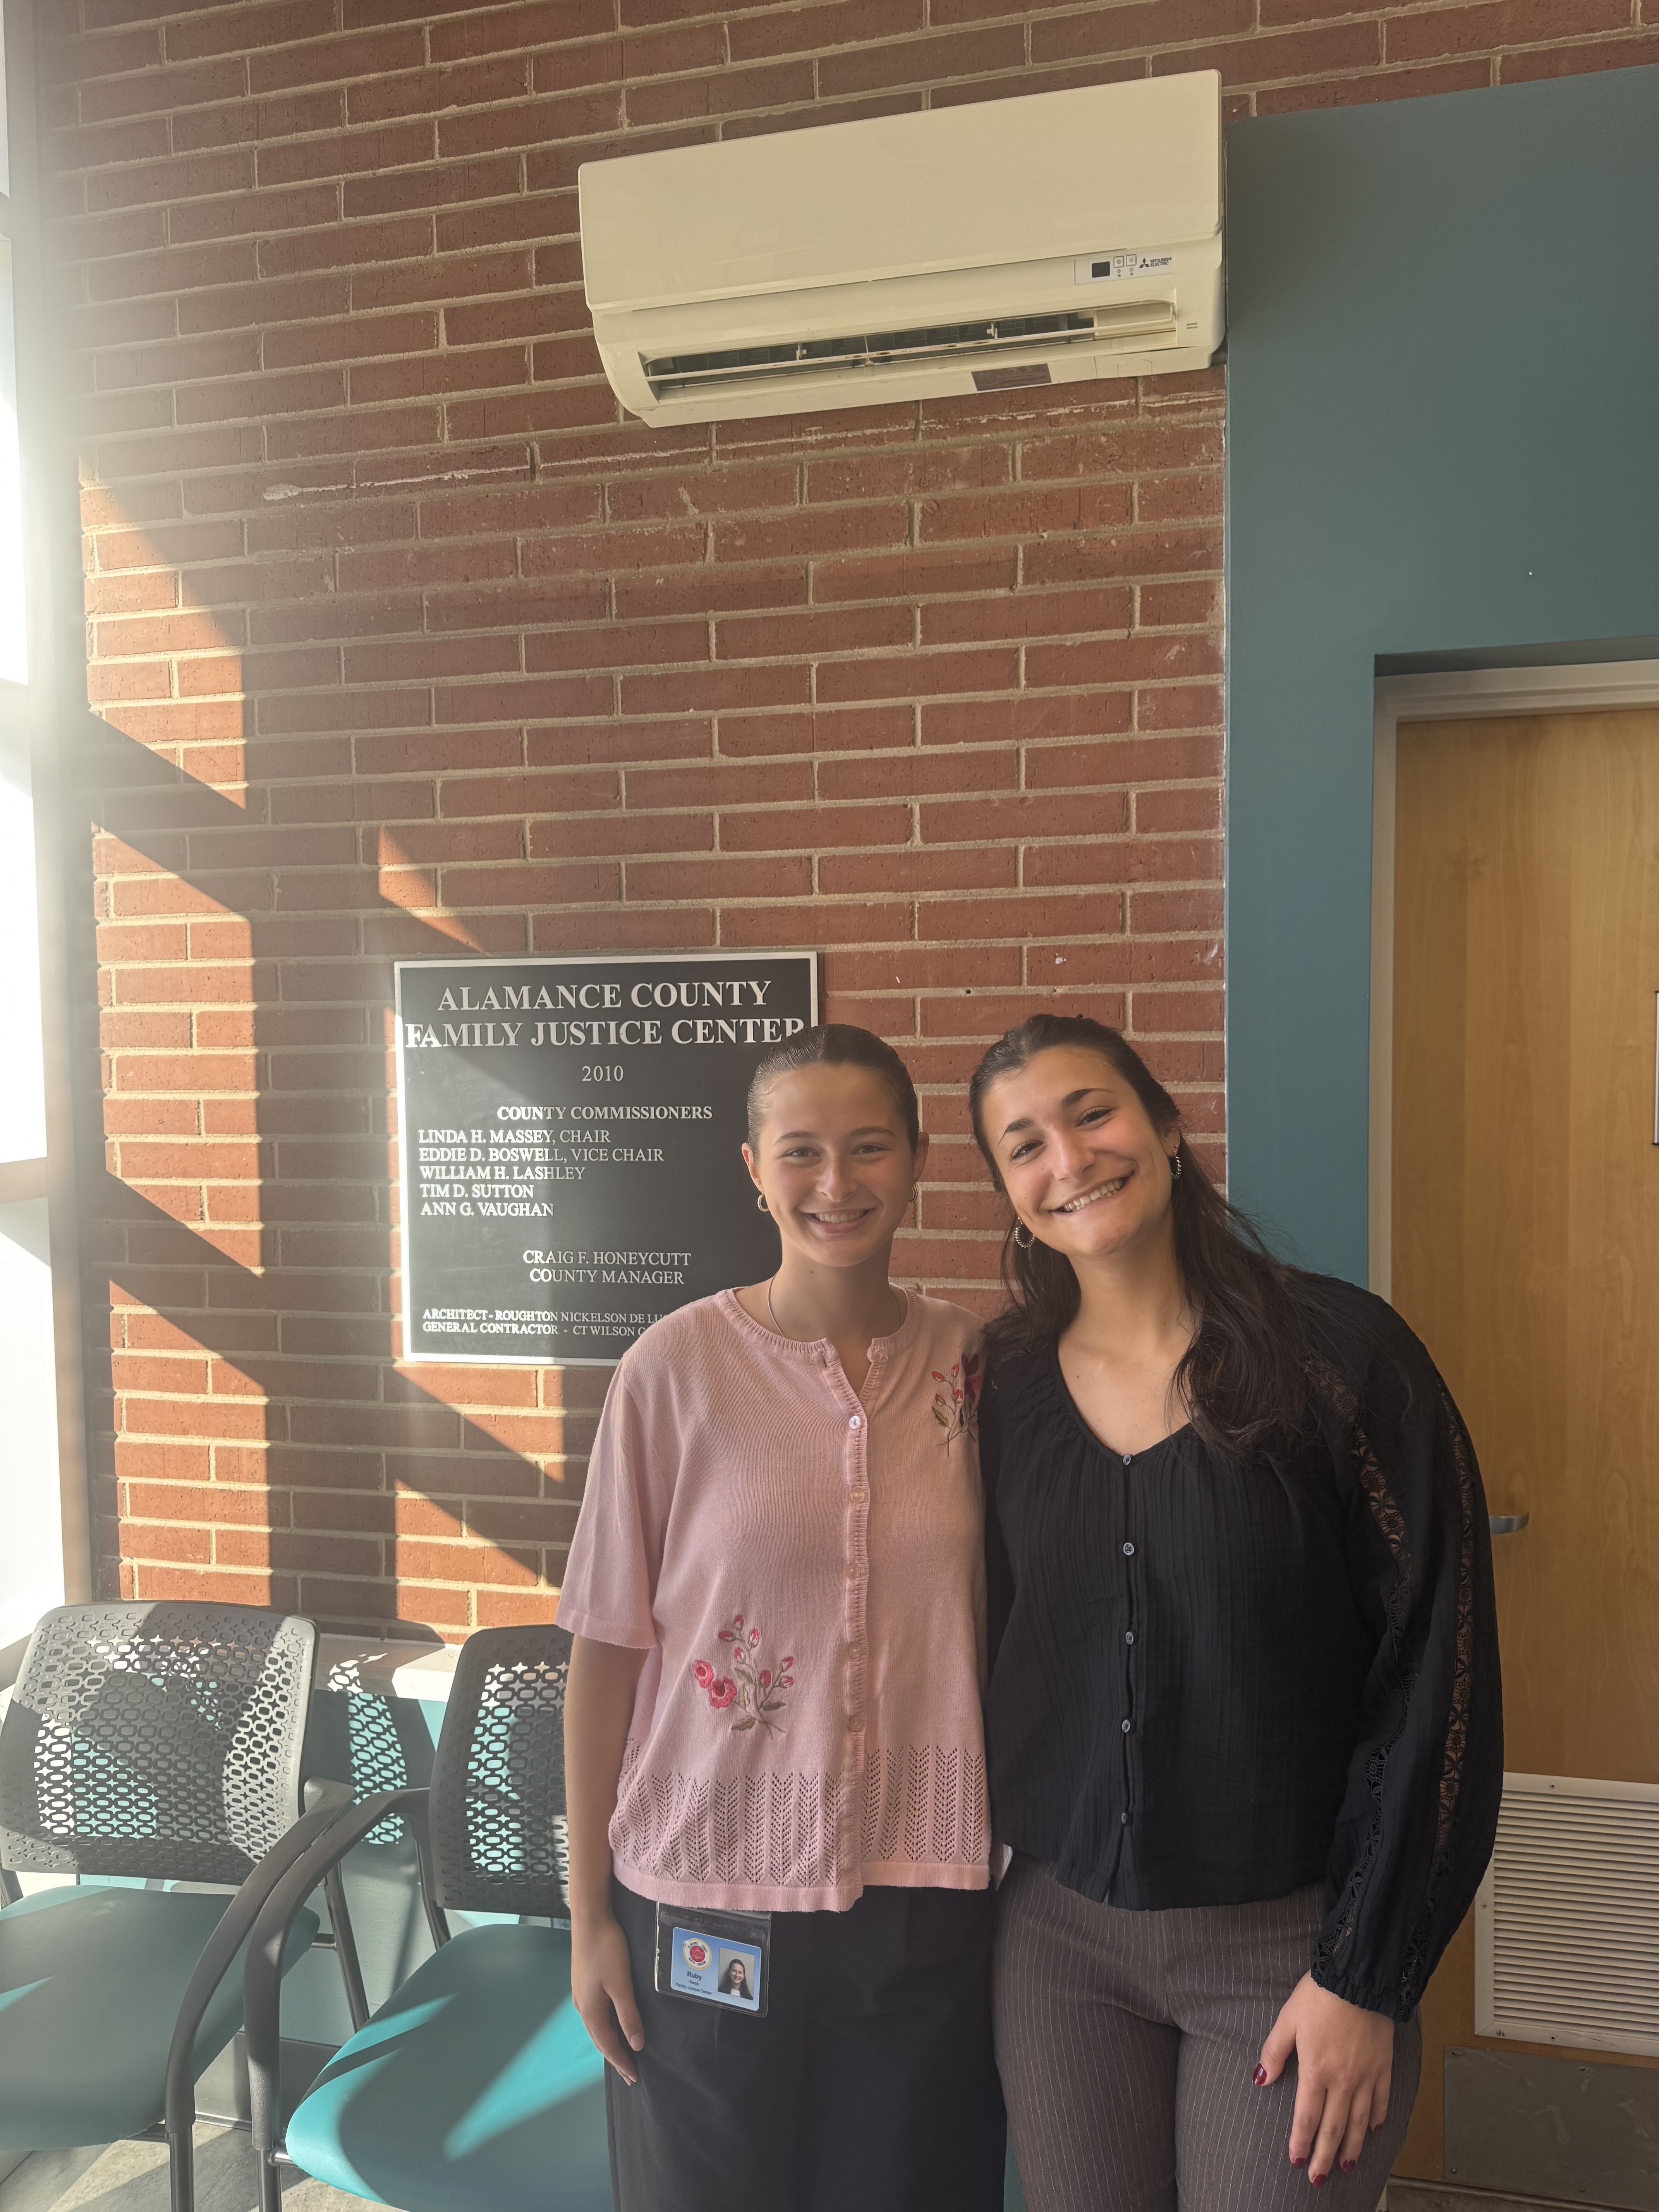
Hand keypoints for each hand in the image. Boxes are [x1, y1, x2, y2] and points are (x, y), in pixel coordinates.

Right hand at [571, 1910, 644, 2085]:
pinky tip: (610, 2023)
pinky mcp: (583, 1983)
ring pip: (596, 2027)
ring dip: (608, 2042)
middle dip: (615, 2057)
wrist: (589, 1918)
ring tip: (621, 2053)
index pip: (608, 2045)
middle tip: (629, 2073)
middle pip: (599, 2040)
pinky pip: (594, 2014)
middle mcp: (582, 2006)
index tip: (634, 2078)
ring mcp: (581, 1994)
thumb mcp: (621, 1984)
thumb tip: (635, 2044)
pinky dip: (604, 2026)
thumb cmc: (607, 1948)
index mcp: (591, 2010)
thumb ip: (628, 2015)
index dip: (622, 2062)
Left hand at [1256, 1972, 1394, 2184]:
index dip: (1301, 2141)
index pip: (1306, 2116)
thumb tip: (1261, 2079)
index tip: (1296, 2161)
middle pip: (1333, 2127)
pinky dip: (1377, 2117)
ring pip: (1359, 2121)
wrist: (1357, 1977)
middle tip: (1319, 2179)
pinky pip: (1382, 2099)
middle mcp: (1343, 2079)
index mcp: (1316, 2070)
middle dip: (1325, 2156)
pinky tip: (1373, 2130)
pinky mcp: (1383, 2065)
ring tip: (1346, 2165)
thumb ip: (1274, 2052)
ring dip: (1351, 2146)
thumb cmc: (1319, 1995)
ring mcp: (1366, 2075)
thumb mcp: (1287, 2019)